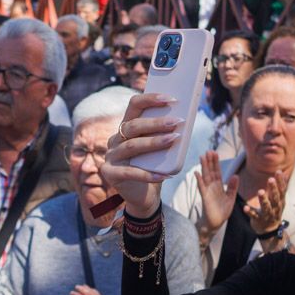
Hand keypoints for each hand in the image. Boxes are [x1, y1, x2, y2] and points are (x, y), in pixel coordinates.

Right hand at [102, 93, 181, 221]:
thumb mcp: (159, 150)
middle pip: (133, 126)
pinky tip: (165, 175)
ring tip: (174, 140)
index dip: (150, 99)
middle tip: (177, 121)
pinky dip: (148, 174)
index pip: (134, 106)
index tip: (171, 99)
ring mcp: (110, 157)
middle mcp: (115, 139)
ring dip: (154, 142)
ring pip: (131, 146)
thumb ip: (164, 135)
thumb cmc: (153, 168)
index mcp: (126, 128)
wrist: (144, 196)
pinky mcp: (110, 174)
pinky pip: (129, 172)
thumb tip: (184, 121)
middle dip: (156, 122)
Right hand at [194, 151, 238, 234]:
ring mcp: (208, 192)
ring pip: (205, 177)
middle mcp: (212, 187)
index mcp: (219, 186)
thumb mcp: (230, 198)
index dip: (216, 163)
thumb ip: (233, 187)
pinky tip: (197, 173)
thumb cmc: (222, 211)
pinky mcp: (205, 198)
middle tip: (208, 151)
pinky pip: (201, 188)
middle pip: (211, 172)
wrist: (216, 223)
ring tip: (202, 157)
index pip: (217, 172)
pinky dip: (199, 180)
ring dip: (204, 167)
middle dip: (210, 161)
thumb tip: (236, 175)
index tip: (215, 153)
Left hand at [243, 175, 285, 241]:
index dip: (281, 181)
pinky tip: (245, 207)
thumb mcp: (279, 200)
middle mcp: (275, 208)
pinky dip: (250, 212)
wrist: (270, 230)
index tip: (278, 172)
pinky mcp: (259, 220)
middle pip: (276, 198)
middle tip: (270, 179)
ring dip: (263, 200)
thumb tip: (282, 172)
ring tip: (260, 191)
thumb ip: (279, 188)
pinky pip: (254, 216)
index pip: (282, 190)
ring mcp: (267, 215)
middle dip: (273, 189)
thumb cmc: (274, 211)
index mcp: (280, 202)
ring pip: (266, 207)